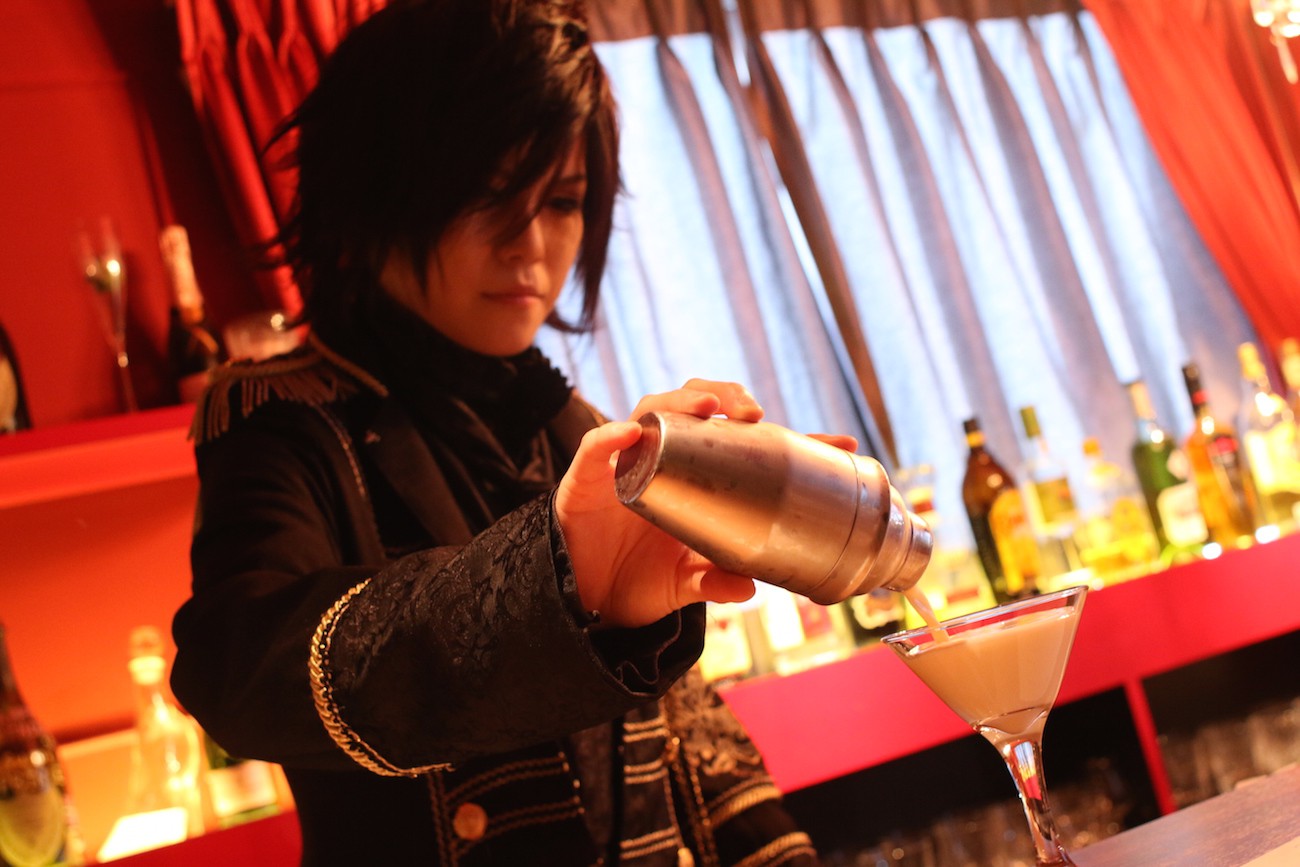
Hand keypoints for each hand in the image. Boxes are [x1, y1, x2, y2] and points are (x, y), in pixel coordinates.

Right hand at [555, 379, 763, 627]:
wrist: (590, 602)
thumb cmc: (640, 578)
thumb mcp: (685, 581)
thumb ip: (713, 581)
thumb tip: (748, 589)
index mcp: (681, 472)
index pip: (708, 422)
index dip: (735, 407)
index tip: (761, 416)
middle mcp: (652, 458)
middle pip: (682, 405)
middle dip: (716, 393)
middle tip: (746, 409)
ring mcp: (619, 464)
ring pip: (644, 412)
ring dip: (676, 401)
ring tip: (706, 405)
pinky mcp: (583, 480)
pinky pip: (593, 449)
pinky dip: (609, 437)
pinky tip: (629, 433)